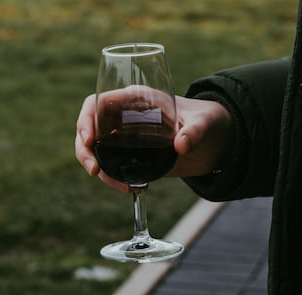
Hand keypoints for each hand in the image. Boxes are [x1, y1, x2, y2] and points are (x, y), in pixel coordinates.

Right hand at [74, 93, 232, 191]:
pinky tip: (129, 188)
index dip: (87, 119)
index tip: (90, 139)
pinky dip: (113, 178)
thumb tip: (181, 146)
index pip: (98, 103)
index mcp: (136, 99)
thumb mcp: (204, 123)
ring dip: (99, 168)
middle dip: (85, 149)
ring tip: (119, 186)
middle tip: (93, 170)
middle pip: (90, 128)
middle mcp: (125, 117)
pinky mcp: (132, 156)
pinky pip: (112, 165)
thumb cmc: (209, 120)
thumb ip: (194, 132)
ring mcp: (126, 138)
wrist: (216, 141)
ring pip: (98, 150)